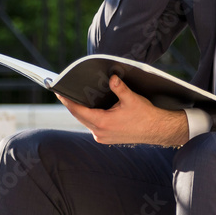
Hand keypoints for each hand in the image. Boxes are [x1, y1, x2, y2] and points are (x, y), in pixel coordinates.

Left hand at [57, 75, 189, 146]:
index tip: (59, 92)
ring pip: (86, 121)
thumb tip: (112, 77)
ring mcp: (103, 137)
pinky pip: (93, 125)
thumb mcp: (131, 99)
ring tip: (73, 98)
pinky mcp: (107, 138)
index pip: (78, 111)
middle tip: (62, 92)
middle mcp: (100, 132)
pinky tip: (89, 108)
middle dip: (71, 104)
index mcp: (103, 123)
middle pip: (79, 116)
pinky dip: (89, 116)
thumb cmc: (145, 115)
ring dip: (80, 111)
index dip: (67, 101)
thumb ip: (119, 88)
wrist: (156, 130)